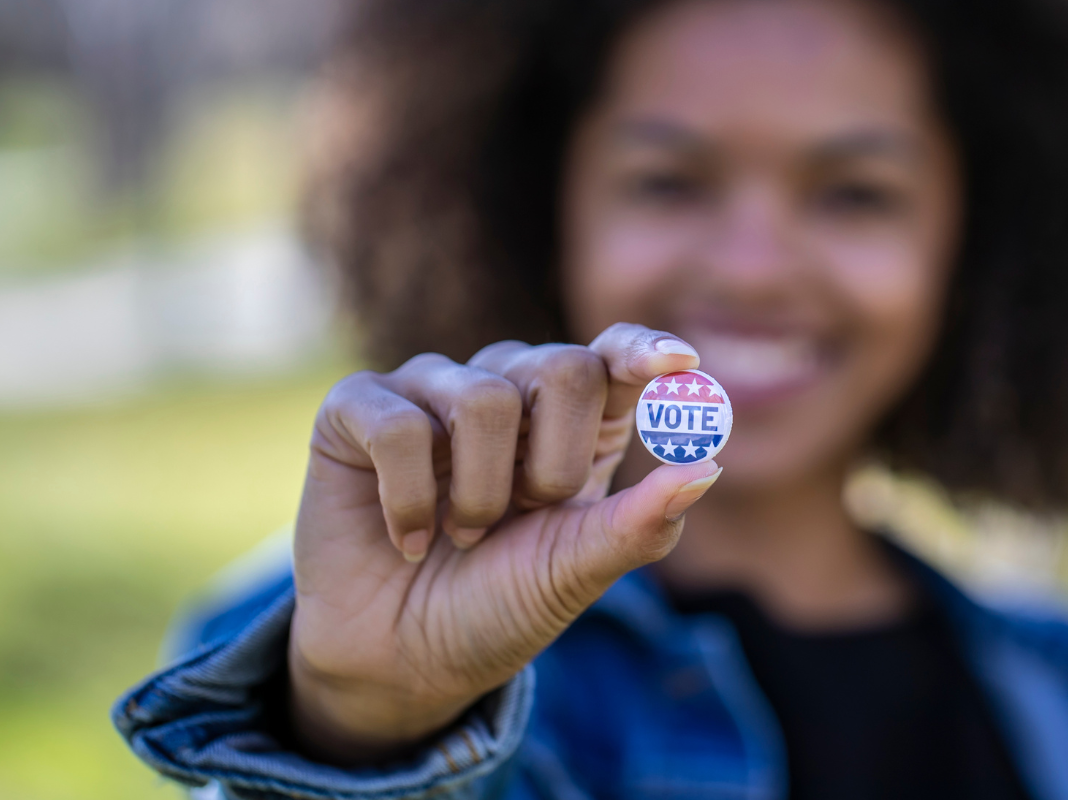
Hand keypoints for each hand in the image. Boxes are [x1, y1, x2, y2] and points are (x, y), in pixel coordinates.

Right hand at [287, 323, 718, 762]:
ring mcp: (430, 390)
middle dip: (554, 462)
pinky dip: (412, 500)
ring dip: (480, 496)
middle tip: (525, 515)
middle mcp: (507, 388)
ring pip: (482, 398)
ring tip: (463, 537)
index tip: (678, 363)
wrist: (403, 662)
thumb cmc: (499, 606)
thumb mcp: (578, 570)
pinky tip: (410, 537)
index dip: (643, 350)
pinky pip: (400, 424)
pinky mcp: (358, 409)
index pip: (613, 354)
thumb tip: (708, 466)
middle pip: (562, 366)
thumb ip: (641, 522)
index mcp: (573, 421)